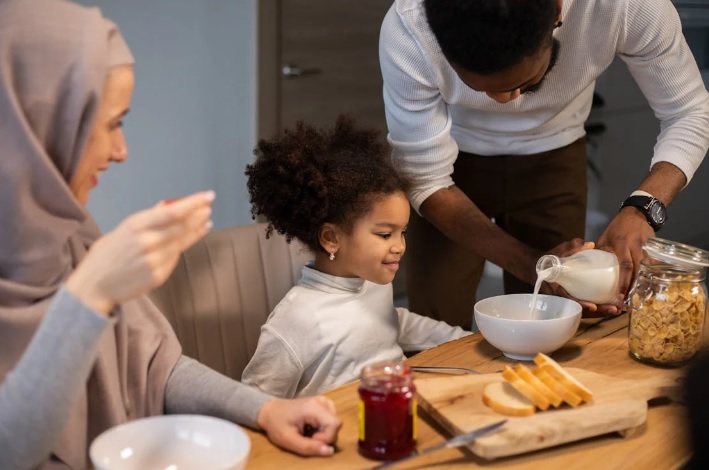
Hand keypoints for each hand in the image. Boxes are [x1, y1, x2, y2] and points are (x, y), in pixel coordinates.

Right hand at [65, 191, 214, 313]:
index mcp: (135, 226)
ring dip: (196, 231)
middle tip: (208, 208)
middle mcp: (146, 242)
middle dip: (198, 216)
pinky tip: (190, 239)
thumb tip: (167, 205)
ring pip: (182, 242)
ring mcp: (154, 260)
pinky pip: (175, 258)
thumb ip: (147, 218)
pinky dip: (183, 247)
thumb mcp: (122, 229)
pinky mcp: (158, 276)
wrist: (94, 287)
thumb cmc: (105, 255)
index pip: (172, 212)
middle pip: (182, 226)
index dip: (193, 203)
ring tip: (206, 222)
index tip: (207, 196)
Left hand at [256, 395, 341, 456]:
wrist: (270, 411)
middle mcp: (322, 401)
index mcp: (314, 407)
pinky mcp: (323, 404)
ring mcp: (323, 401)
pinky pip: (330, 420)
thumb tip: (330, 452)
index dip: (326, 438)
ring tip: (307, 432)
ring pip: (334, 423)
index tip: (310, 440)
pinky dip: (322, 428)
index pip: (335, 424)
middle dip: (323, 437)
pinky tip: (310, 428)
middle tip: (306, 437)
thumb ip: (309, 447)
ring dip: (323, 433)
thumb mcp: (289, 440)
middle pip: (335, 424)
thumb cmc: (276, 424)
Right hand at [537, 239, 621, 316]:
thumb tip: (591, 244)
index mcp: (556, 287)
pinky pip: (585, 307)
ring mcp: (567, 300)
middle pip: (580, 310)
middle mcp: (562, 298)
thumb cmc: (549, 260)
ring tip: (616, 310)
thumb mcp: (559, 251)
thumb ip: (572, 247)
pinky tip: (610, 305)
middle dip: (598, 311)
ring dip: (600, 312)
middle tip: (614, 309)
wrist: (539, 268)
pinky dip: (597, 308)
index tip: (593, 306)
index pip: (568, 298)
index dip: (580, 304)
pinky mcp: (573, 300)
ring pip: (584, 311)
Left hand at [596, 208, 653, 306]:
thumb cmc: (618, 226)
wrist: (638, 213)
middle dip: (634, 287)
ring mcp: (646, 249)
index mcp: (622, 245)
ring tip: (639, 298)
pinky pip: (652, 266)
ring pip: (647, 270)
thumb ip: (599, 251)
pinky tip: (648, 287)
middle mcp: (635, 248)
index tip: (620, 295)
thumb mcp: (605, 237)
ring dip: (643, 284)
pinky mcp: (653, 249)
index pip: (624, 266)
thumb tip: (588, 266)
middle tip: (629, 301)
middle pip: (637, 271)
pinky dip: (650, 276)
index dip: (623, 282)